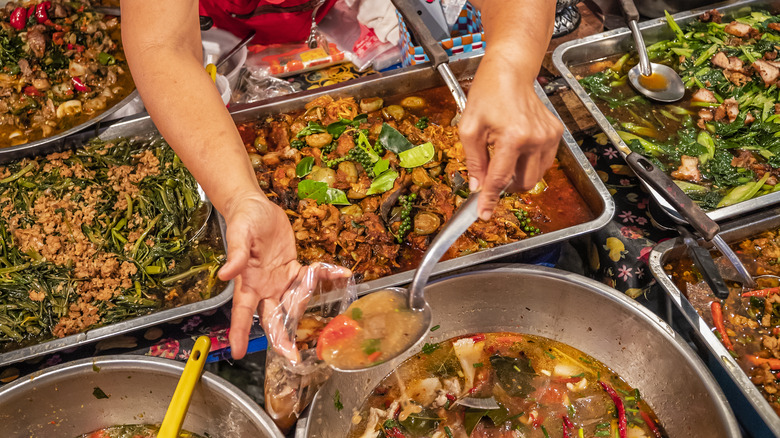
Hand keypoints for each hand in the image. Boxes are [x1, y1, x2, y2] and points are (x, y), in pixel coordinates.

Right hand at [217, 192, 348, 360]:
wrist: (255, 206)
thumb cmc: (243, 219)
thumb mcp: (239, 234)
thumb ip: (236, 255)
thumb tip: (225, 275)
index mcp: (247, 282)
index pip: (241, 312)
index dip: (240, 332)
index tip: (238, 352)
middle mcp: (263, 286)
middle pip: (271, 316)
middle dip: (280, 337)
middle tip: (291, 356)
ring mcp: (279, 279)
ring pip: (293, 302)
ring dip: (305, 309)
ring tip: (320, 319)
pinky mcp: (292, 268)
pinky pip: (309, 277)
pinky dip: (324, 276)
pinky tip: (339, 274)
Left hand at [458, 51, 562, 219]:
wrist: (510, 71)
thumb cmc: (487, 94)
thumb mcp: (469, 128)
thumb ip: (474, 161)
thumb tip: (477, 187)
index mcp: (513, 137)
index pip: (500, 178)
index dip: (490, 199)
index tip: (484, 214)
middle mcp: (536, 139)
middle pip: (524, 183)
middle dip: (507, 187)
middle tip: (492, 176)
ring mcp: (549, 136)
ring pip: (536, 176)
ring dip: (518, 175)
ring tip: (504, 156)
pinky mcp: (556, 134)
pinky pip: (543, 161)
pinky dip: (529, 162)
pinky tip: (518, 147)